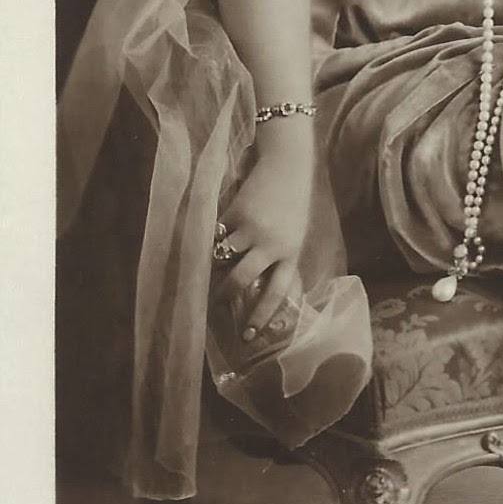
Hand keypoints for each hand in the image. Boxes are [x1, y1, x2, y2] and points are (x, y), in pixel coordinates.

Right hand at [213, 149, 312, 339]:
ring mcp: (252, 228)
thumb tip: (258, 289)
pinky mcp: (236, 212)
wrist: (288, 167)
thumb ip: (279, 259)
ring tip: (208, 273)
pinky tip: (208, 242)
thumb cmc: (292, 205)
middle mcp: (271, 244)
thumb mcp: (293, 236)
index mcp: (290, 252)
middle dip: (226, 296)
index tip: (249, 336)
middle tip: (217, 305)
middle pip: (244, 280)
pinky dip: (211, 241)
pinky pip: (217, 236)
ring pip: (224, 259)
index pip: (276, 292)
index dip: (261, 315)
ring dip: (214, 269)